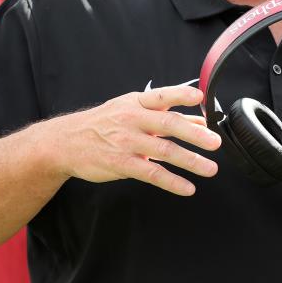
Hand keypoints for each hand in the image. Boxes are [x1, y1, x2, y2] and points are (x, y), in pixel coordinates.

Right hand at [48, 85, 220, 195]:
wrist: (66, 142)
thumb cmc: (104, 123)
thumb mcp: (132, 111)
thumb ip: (166, 115)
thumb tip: (200, 120)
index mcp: (136, 103)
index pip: (162, 95)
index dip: (181, 94)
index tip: (200, 97)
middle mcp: (132, 120)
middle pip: (168, 124)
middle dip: (194, 134)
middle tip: (215, 142)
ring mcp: (126, 142)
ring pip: (164, 151)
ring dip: (190, 160)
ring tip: (210, 168)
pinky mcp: (121, 164)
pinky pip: (151, 174)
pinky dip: (172, 181)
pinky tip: (187, 187)